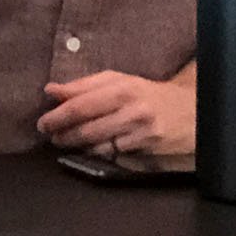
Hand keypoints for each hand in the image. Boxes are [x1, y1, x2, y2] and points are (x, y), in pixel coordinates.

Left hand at [39, 68, 194, 156]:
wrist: (192, 110)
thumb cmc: (148, 94)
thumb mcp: (119, 81)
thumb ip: (84, 86)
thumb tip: (51, 90)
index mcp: (122, 88)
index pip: (80, 104)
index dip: (57, 115)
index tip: (43, 122)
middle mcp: (133, 109)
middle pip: (87, 127)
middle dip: (62, 133)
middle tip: (49, 135)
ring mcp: (142, 131)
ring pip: (98, 144)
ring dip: (75, 145)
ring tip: (63, 141)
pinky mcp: (149, 149)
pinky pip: (114, 154)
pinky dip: (97, 153)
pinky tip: (88, 149)